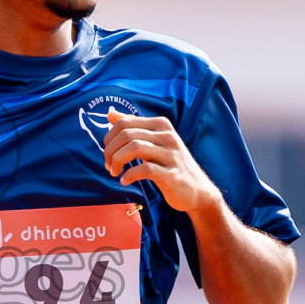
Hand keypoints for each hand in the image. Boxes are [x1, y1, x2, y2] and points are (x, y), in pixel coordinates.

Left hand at [103, 108, 223, 213]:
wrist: (197, 190)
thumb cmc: (170, 165)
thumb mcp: (153, 142)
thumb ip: (133, 127)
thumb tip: (110, 113)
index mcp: (161, 124)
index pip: (125, 122)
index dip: (109, 138)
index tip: (108, 153)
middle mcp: (168, 135)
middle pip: (127, 134)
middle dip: (110, 151)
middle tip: (109, 165)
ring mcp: (171, 154)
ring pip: (134, 148)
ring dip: (117, 161)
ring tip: (114, 172)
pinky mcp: (172, 174)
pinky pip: (145, 169)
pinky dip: (129, 175)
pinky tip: (125, 181)